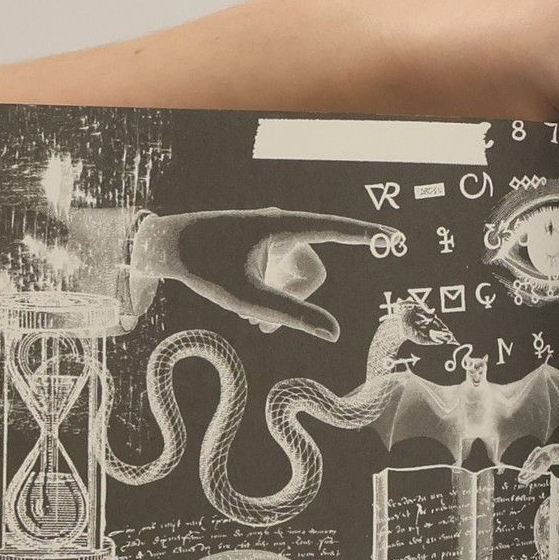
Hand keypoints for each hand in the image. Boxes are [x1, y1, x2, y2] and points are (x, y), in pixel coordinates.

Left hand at [127, 208, 401, 340]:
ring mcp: (272, 236)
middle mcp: (281, 226)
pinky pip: (283, 274)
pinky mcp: (262, 246)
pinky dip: (273, 296)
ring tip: (255, 325)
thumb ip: (293, 316)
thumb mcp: (248, 299)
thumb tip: (334, 333)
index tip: (392, 237)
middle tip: (264, 325)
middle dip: (296, 301)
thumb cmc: (204, 268)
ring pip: (297, 278)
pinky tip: (251, 314)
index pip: (334, 230)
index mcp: (281, 226)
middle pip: (313, 273)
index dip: (365, 236)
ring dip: (282, 304)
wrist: (166, 247)